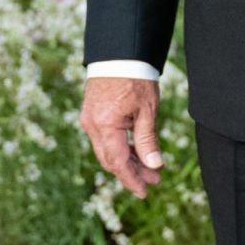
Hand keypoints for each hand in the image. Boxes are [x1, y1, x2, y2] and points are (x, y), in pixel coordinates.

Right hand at [80, 77, 163, 201]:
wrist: (118, 52)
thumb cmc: (135, 78)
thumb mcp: (147, 111)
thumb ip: (147, 140)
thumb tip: (154, 166)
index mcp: (105, 125)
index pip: (118, 163)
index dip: (131, 180)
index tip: (145, 192)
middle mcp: (92, 125)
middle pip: (111, 160)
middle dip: (132, 172)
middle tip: (155, 179)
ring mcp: (89, 120)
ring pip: (107, 150)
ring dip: (127, 161)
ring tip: (151, 167)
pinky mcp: (92, 114)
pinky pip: (104, 139)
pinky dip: (120, 147)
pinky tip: (137, 152)